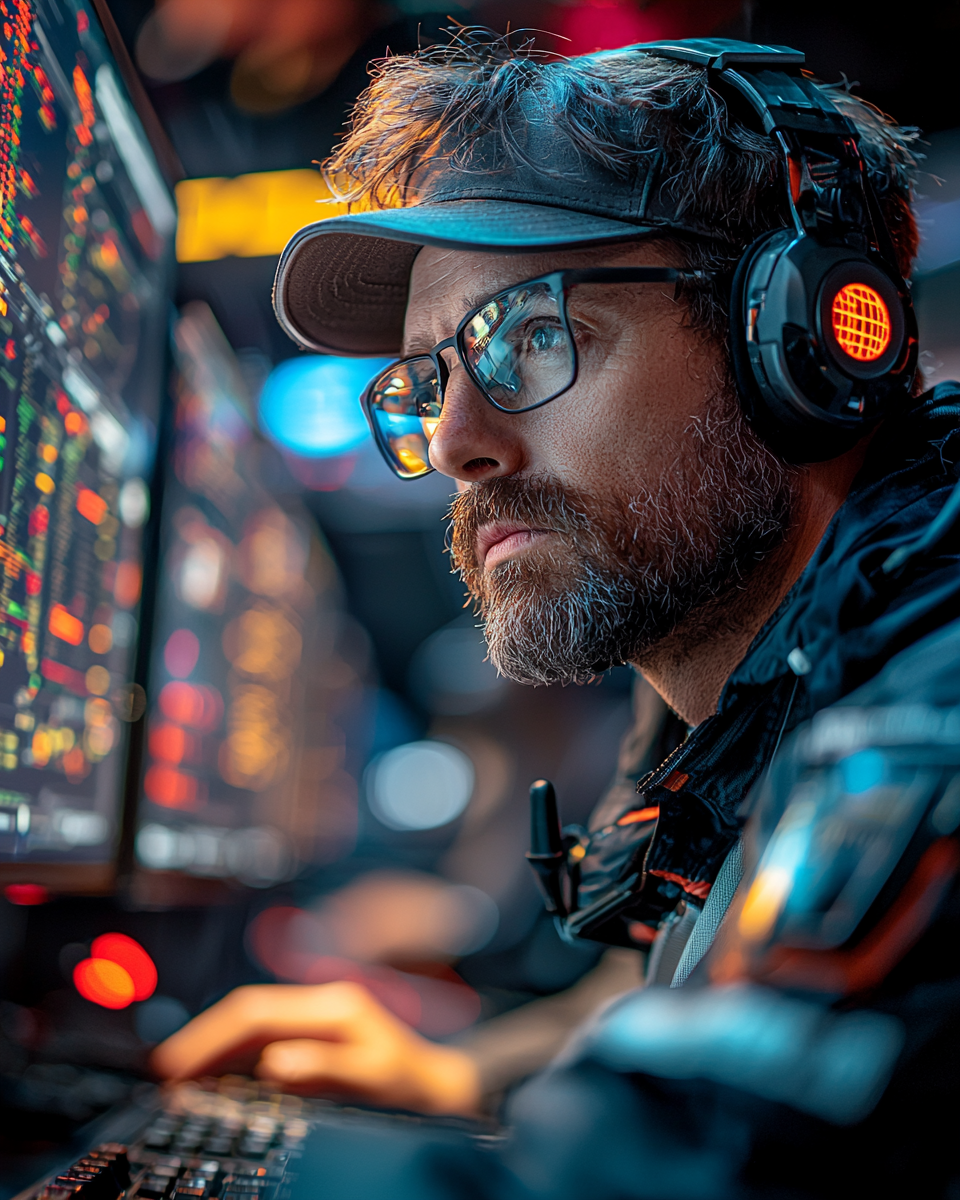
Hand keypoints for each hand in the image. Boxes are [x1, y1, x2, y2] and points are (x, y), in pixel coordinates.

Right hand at [149, 981, 481, 1115]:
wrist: (436, 1086)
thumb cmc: (409, 1083)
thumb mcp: (371, 1077)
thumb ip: (323, 1068)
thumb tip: (273, 1063)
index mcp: (331, 1005)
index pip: (255, 1012)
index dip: (211, 1036)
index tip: (178, 1064)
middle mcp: (319, 1004)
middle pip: (245, 1013)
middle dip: (202, 1040)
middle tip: (163, 1072)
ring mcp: (314, 1018)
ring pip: (250, 1026)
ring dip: (213, 1049)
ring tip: (176, 1076)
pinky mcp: (312, 1036)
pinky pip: (262, 1041)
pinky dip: (232, 1059)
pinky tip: (212, 1078)